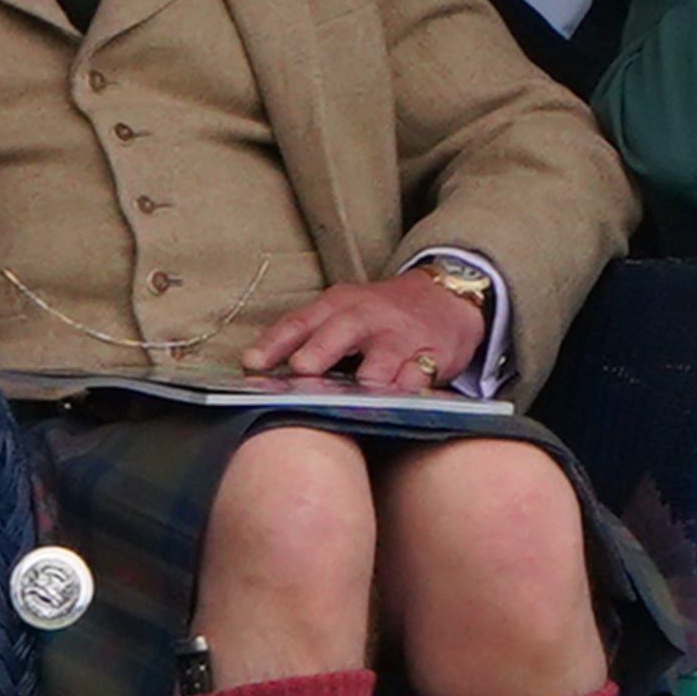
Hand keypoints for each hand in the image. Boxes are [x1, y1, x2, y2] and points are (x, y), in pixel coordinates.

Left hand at [240, 275, 487, 392]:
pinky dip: (409, 387)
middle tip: (301, 370)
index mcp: (338, 305)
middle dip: (320, 351)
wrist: (445, 296)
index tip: (251, 363)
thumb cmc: (379, 314)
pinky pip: (420, 374)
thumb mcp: (342, 313)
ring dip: (370, 374)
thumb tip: (256, 370)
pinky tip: (398, 398)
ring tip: (356, 393)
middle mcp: (367, 317)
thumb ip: (307, 339)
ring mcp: (400, 337)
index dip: (275, 342)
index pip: (300, 322)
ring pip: (384, 356)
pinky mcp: (432, 356)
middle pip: (340, 331)